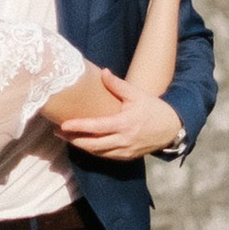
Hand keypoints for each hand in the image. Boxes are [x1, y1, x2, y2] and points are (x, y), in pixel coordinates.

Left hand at [49, 69, 185, 162]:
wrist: (171, 128)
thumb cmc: (153, 109)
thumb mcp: (137, 94)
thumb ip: (118, 85)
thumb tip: (103, 72)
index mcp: (125, 124)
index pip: (97, 127)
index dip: (79, 127)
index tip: (63, 125)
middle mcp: (124, 140)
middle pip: (93, 144)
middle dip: (73, 140)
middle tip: (57, 132)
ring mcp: (125, 151)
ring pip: (97, 152)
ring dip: (80, 146)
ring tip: (65, 138)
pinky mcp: (127, 157)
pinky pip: (105, 156)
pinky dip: (93, 151)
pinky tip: (83, 143)